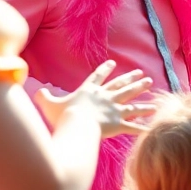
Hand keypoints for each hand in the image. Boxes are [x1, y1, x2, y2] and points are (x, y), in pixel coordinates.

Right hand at [35, 61, 154, 137]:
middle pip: (121, 86)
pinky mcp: (118, 124)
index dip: (105, 69)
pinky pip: (133, 126)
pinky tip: (151, 126)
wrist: (77, 125)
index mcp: (89, 91)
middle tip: (143, 74)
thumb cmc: (62, 116)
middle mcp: (105, 98)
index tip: (113, 63)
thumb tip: (37, 91)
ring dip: (143, 97)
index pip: (98, 77)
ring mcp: (114, 110)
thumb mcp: (49, 104)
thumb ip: (43, 97)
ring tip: (153, 90)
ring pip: (132, 102)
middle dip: (133, 79)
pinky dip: (142, 126)